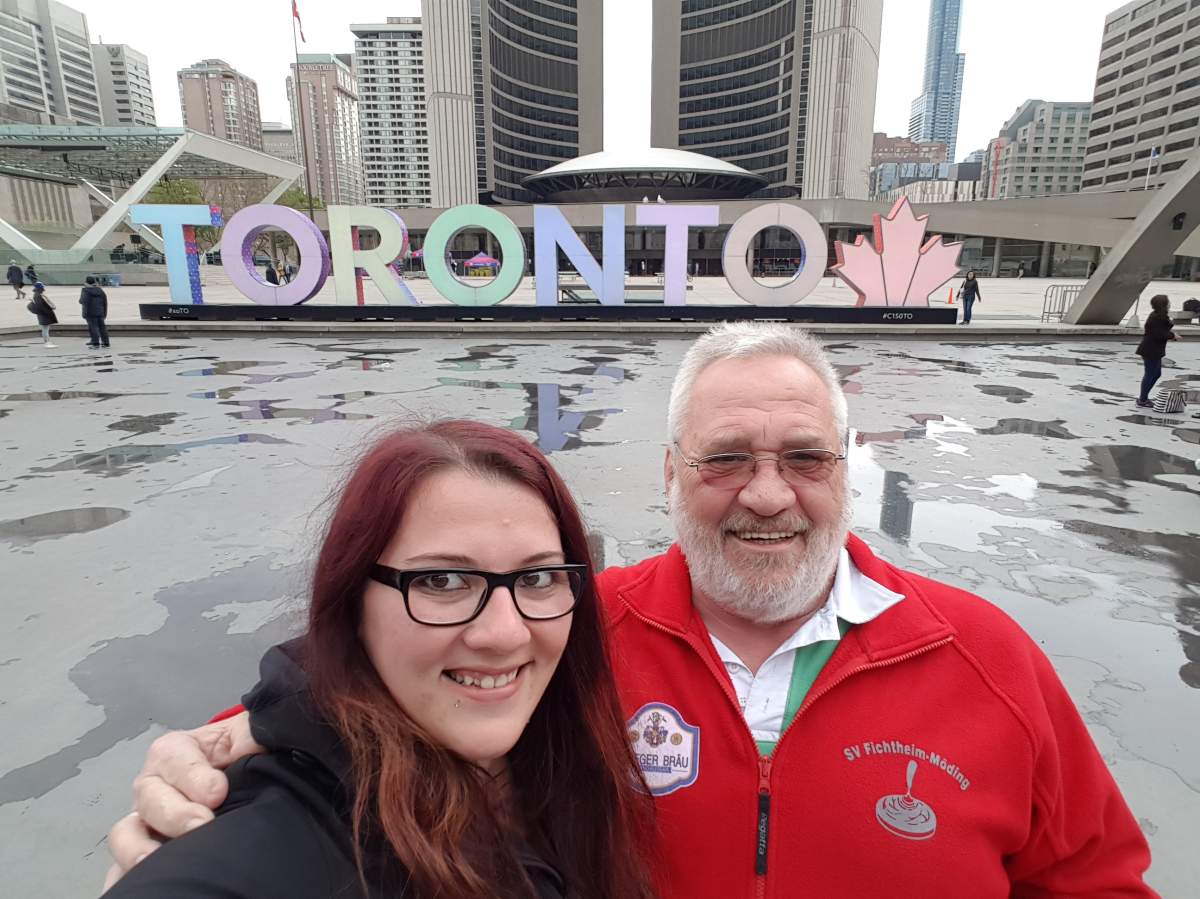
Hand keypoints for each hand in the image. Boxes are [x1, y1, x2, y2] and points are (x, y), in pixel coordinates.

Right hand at [103, 712, 261, 891]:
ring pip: (125, 834)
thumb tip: (253, 743)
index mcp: (175, 752)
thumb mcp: (248, 736)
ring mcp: (145, 821)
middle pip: (148, 797)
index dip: (192, 775)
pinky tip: (144, 882)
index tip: (218, 792)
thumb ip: (251, 734)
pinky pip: (121, 869)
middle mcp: (154, 786)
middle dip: (175, 813)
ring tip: (159, 860)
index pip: (171, 757)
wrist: (246, 783)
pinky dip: (125, 875)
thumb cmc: (241, 756)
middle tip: (202, 824)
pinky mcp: (144, 853)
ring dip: (138, 848)